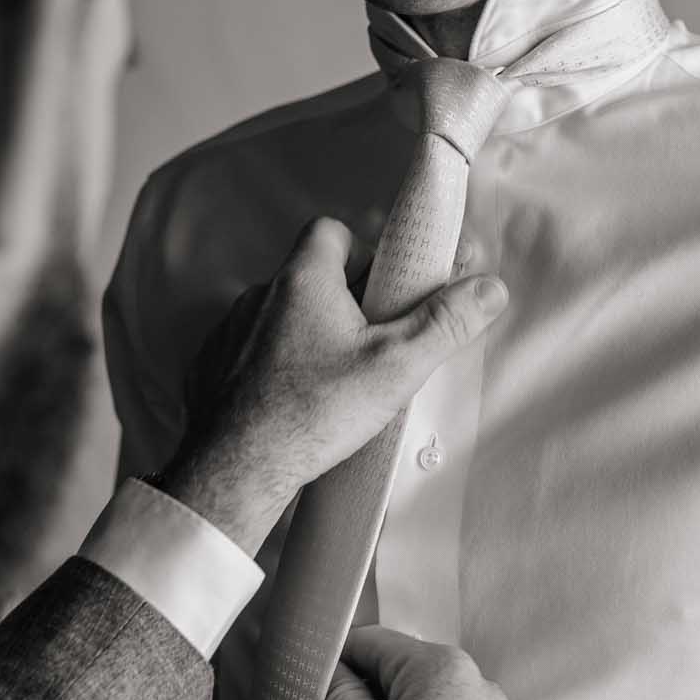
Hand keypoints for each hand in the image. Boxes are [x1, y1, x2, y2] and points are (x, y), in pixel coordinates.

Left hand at [160, 217, 507, 554]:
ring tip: (332, 378)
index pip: (330, 230)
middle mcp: (257, 297)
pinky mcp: (210, 369)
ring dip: (302, 334)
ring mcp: (228, 333)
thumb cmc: (315, 412)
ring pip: (274, 317)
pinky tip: (291, 401)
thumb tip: (489, 290)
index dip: (359, 250)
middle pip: (305, 276)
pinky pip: (245, 353)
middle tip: (368, 339)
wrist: (239, 469)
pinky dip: (269, 368)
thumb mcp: (397, 366)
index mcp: (303, 280)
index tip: (382, 284)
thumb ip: (445, 323)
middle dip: (338, 300)